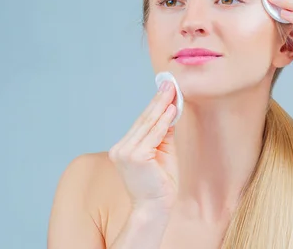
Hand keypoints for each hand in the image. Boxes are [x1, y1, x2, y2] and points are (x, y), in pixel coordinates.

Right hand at [108, 81, 178, 211]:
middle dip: (158, 99)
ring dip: (162, 105)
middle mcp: (121, 149)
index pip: (142, 123)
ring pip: (148, 124)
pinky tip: (171, 108)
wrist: (154, 209)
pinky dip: (164, 121)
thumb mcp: (163, 153)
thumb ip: (163, 133)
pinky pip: (154, 135)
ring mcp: (126, 153)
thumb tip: (170, 110)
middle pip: (144, 120)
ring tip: (172, 90)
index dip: (154, 104)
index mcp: (124, 148)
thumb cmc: (160, 184)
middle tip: (169, 83)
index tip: (165, 88)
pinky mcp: (136, 157)